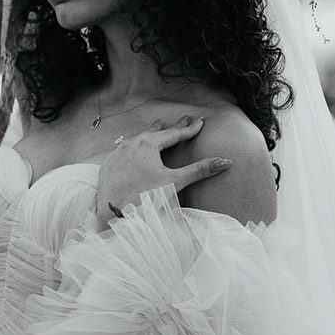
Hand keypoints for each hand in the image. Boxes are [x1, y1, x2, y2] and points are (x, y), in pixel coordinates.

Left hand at [94, 116, 230, 228]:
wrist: (112, 214)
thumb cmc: (145, 198)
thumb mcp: (174, 183)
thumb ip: (199, 170)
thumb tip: (226, 161)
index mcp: (147, 145)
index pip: (174, 134)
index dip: (189, 129)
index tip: (201, 121)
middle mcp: (130, 144)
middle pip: (155, 132)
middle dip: (171, 127)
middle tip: (184, 120)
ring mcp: (117, 153)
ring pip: (137, 139)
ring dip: (150, 134)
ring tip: (158, 127)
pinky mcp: (108, 164)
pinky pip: (123, 150)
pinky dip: (134, 147)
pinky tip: (133, 148)